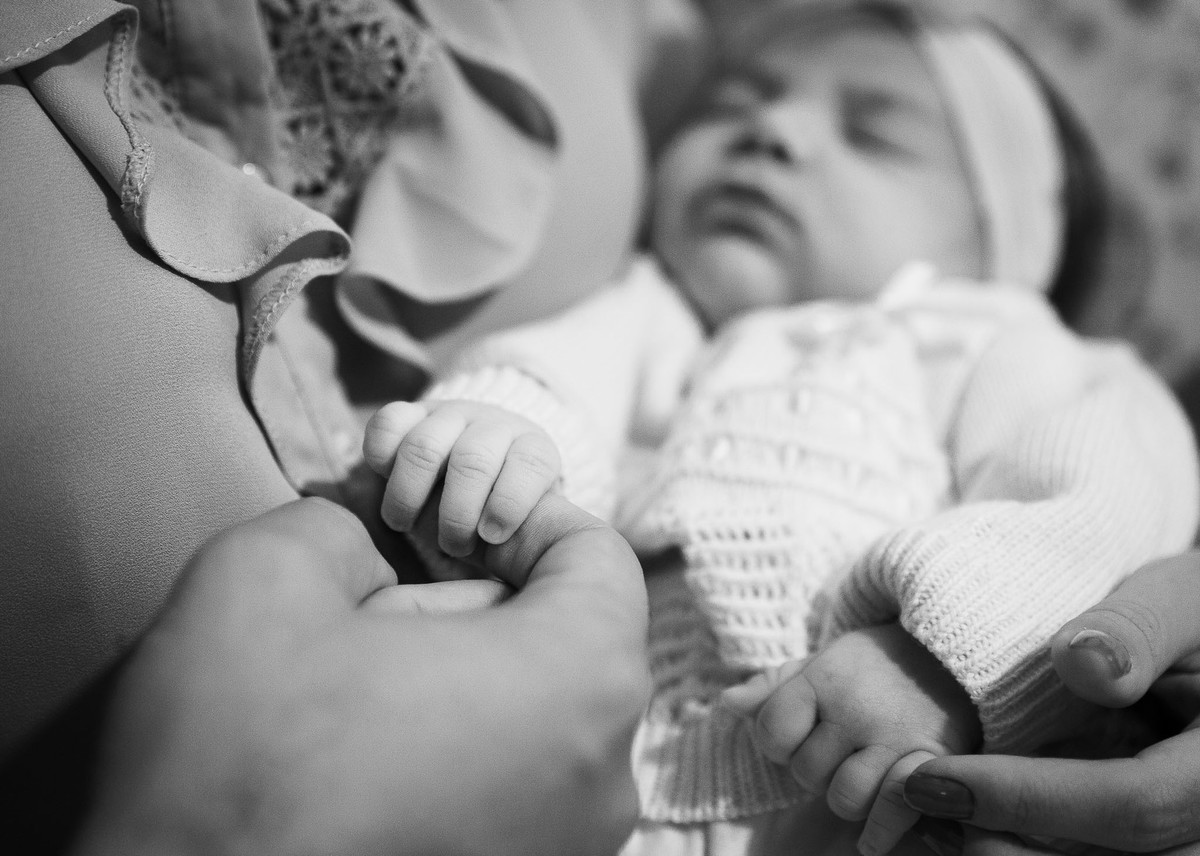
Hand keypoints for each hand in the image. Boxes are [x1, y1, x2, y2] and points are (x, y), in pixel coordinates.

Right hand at [71, 496, 648, 855]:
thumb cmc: (234, 762)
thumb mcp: (270, 575)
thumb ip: (346, 521)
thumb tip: (370, 543)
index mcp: (578, 680)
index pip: (600, 561)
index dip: (526, 522)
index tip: (452, 528)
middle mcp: (602, 776)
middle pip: (568, 640)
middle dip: (479, 607)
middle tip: (380, 613)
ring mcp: (571, 845)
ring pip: (539, 716)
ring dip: (463, 684)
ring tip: (363, 698)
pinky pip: (517, 787)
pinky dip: (459, 754)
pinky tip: (371, 764)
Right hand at [364, 400, 561, 555]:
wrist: (478, 468)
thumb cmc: (501, 512)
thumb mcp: (528, 522)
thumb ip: (528, 535)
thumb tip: (509, 556)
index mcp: (532, 448)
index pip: (529, 465)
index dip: (508, 503)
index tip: (492, 536)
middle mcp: (493, 425)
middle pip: (472, 460)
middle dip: (457, 513)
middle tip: (453, 545)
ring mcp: (451, 415)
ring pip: (424, 446)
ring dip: (409, 495)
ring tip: (405, 526)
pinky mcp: (411, 412)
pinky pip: (388, 423)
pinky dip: (381, 456)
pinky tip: (385, 481)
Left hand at [723, 624, 980, 855]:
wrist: (954, 653)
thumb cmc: (878, 664)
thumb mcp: (825, 662)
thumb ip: (776, 686)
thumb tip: (728, 703)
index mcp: (823, 679)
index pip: (771, 730)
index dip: (777, 741)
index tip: (796, 735)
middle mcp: (856, 708)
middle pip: (806, 772)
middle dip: (814, 768)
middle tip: (836, 753)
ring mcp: (895, 737)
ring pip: (845, 798)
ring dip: (847, 796)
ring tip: (859, 777)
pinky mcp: (934, 762)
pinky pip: (893, 813)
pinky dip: (879, 832)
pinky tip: (872, 838)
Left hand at [902, 552, 1199, 855]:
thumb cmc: (1195, 615)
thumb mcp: (1177, 601)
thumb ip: (1136, 629)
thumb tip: (1081, 663)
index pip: (1132, 806)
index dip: (1024, 798)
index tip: (928, 780)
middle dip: (1011, 847)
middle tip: (924, 806)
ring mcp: (1192, 839)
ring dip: (1017, 855)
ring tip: (936, 821)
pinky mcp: (1162, 842)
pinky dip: (1031, 852)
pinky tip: (971, 830)